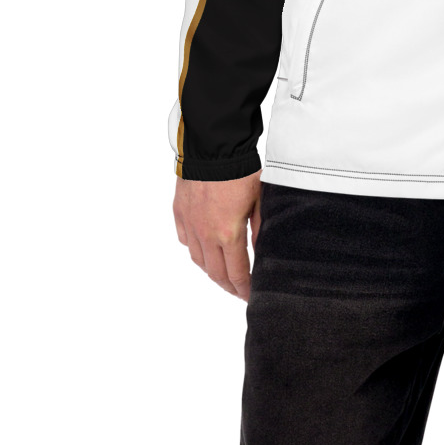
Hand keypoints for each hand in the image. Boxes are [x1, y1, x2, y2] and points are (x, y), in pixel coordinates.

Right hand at [174, 172, 261, 300]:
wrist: (213, 149)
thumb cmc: (240, 173)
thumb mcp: (260, 202)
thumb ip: (261, 229)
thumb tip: (263, 251)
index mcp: (228, 234)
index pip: (236, 273)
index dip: (243, 288)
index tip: (249, 296)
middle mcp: (205, 235)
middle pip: (215, 273)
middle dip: (228, 286)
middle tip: (238, 291)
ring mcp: (190, 225)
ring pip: (198, 260)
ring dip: (211, 271)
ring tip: (222, 274)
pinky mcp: (179, 213)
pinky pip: (185, 240)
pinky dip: (195, 249)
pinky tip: (204, 250)